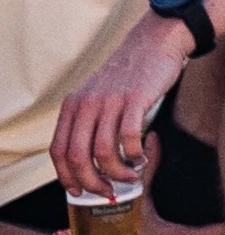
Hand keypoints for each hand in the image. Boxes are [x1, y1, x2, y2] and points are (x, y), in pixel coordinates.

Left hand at [52, 17, 189, 200]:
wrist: (155, 43)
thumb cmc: (130, 74)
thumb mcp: (97, 95)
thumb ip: (89, 121)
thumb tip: (90, 160)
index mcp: (73, 106)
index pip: (58, 151)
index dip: (67, 177)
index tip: (80, 191)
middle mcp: (86, 104)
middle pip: (78, 157)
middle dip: (92, 182)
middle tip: (109, 190)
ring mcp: (110, 102)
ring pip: (103, 152)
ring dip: (117, 172)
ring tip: (131, 176)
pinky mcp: (135, 100)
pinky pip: (128, 138)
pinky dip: (134, 155)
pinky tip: (141, 157)